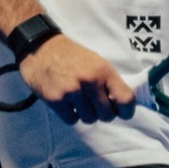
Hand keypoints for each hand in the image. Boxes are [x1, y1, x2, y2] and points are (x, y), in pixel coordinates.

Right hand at [19, 35, 135, 124]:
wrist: (40, 47)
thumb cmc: (71, 56)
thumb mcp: (96, 62)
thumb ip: (108, 82)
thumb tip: (120, 105)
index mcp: (104, 71)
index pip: (126, 99)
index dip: (127, 111)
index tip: (123, 113)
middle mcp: (90, 81)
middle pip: (107, 115)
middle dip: (103, 113)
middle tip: (95, 106)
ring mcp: (72, 91)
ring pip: (89, 119)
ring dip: (85, 114)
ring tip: (78, 101)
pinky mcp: (56, 100)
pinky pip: (72, 120)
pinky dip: (70, 115)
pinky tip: (67, 103)